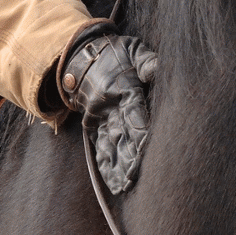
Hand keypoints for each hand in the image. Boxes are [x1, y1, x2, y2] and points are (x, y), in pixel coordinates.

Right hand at [58, 23, 157, 193]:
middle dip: (129, 154)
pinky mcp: (93, 126)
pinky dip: (106, 166)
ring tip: (126, 185)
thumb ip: (145, 60)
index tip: (145, 145)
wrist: (79, 57)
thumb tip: (156, 68)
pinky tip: (114, 183)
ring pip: (111, 145)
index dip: (139, 128)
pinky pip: (100, 148)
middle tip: (136, 175)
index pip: (133, 110)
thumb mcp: (130, 49)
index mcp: (123, 88)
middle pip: (122, 133)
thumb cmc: (114, 53)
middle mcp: (110, 107)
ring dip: (118, 165)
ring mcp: (100, 119)